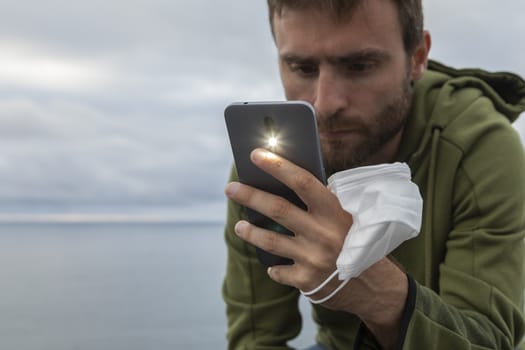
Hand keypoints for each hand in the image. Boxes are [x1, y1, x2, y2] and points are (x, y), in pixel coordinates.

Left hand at [225, 148, 407, 348]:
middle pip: (277, 209)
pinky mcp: (306, 281)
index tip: (256, 154)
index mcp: (335, 211)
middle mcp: (323, 233)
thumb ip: (321, 202)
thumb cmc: (355, 241)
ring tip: (240, 226)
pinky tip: (272, 264)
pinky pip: (277, 270)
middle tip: (230, 188)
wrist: (374, 286)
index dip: (278, 166)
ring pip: (269, 240)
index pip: (302, 181)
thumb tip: (283, 181)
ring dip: (250, 232)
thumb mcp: (346, 217)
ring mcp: (313, 258)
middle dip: (250, 195)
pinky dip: (273, 267)